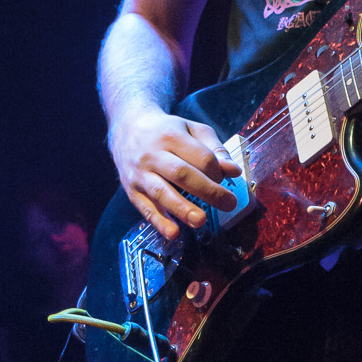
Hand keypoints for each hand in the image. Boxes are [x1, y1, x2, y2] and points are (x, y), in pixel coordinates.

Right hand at [111, 107, 240, 243]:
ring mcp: (140, 173)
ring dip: (182, 208)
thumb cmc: (167, 131)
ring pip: (161, 192)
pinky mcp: (132, 190)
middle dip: (207, 191)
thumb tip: (234, 171)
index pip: (200, 157)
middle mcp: (153, 154)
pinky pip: (146, 208)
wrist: (128, 129)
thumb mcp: (192, 130)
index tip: (224, 180)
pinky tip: (173, 233)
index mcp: (171, 136)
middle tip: (228, 204)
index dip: (217, 171)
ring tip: (200, 221)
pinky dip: (159, 222)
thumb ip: (215, 149)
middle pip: (182, 174)